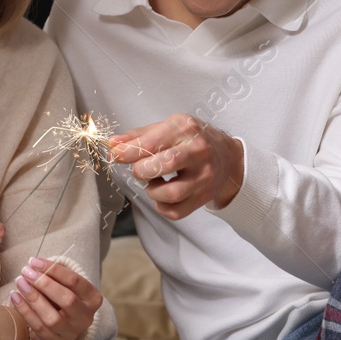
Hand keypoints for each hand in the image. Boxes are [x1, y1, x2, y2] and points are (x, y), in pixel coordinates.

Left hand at [9, 257, 100, 339]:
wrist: (63, 329)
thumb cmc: (63, 299)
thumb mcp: (67, 287)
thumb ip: (55, 276)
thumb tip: (34, 266)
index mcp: (93, 299)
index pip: (75, 281)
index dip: (54, 270)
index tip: (34, 262)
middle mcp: (85, 317)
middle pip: (67, 299)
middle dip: (44, 284)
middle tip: (26, 272)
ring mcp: (70, 333)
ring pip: (52, 317)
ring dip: (33, 298)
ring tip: (20, 282)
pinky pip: (37, 326)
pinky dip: (24, 310)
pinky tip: (15, 297)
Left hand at [108, 114, 244, 219]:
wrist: (227, 156)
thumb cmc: (192, 140)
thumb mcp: (169, 128)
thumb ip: (139, 136)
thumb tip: (113, 144)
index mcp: (186, 129)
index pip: (152, 143)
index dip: (128, 152)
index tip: (115, 155)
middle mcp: (198, 151)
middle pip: (163, 165)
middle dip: (142, 171)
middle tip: (140, 170)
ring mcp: (204, 176)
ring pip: (170, 193)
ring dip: (152, 191)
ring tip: (154, 182)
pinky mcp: (204, 197)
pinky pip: (175, 212)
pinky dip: (161, 206)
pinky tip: (163, 194)